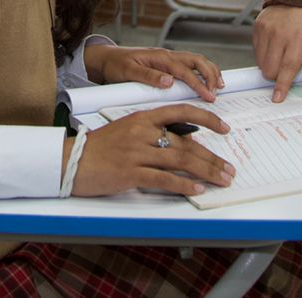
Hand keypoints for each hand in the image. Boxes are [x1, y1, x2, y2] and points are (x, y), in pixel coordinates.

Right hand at [68, 104, 234, 197]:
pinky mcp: (130, 173)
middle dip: (212, 157)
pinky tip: (197, 189)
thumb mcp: (126, 130)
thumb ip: (152, 133)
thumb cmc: (99, 148)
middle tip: (229, 168)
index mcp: (142, 117)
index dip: (206, 118)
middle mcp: (142, 131)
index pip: (181, 112)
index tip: (224, 127)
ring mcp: (136, 152)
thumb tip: (182, 144)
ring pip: (181, 160)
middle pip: (186, 143)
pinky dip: (184, 185)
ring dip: (206, 171)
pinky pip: (164, 179)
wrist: (72, 161)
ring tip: (222, 180)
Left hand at [84, 43, 223, 101]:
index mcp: (159, 57)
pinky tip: (206, 80)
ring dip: (209, 71)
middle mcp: (166, 56)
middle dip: (210, 74)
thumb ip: (148, 76)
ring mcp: (168, 59)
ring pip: (195, 61)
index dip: (198, 83)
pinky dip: (202, 71)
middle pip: (196, 60)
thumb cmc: (116, 64)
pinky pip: (189, 65)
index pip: (184, 70)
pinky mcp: (167, 64)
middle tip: (217, 91)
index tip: (209, 95)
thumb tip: (169, 81)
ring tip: (219, 85)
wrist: (106, 59)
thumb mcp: (128, 71)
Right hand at [253, 5, 301, 97]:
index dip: (282, 85)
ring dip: (270, 67)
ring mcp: (266, 29)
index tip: (277, 98)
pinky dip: (264, 56)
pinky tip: (275, 48)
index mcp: (299, 38)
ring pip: (261, 62)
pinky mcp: (258, 26)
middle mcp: (280, 33)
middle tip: (286, 71)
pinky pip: (256, 51)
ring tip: (282, 57)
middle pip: (270, 68)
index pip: (287, 67)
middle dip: (277, 77)